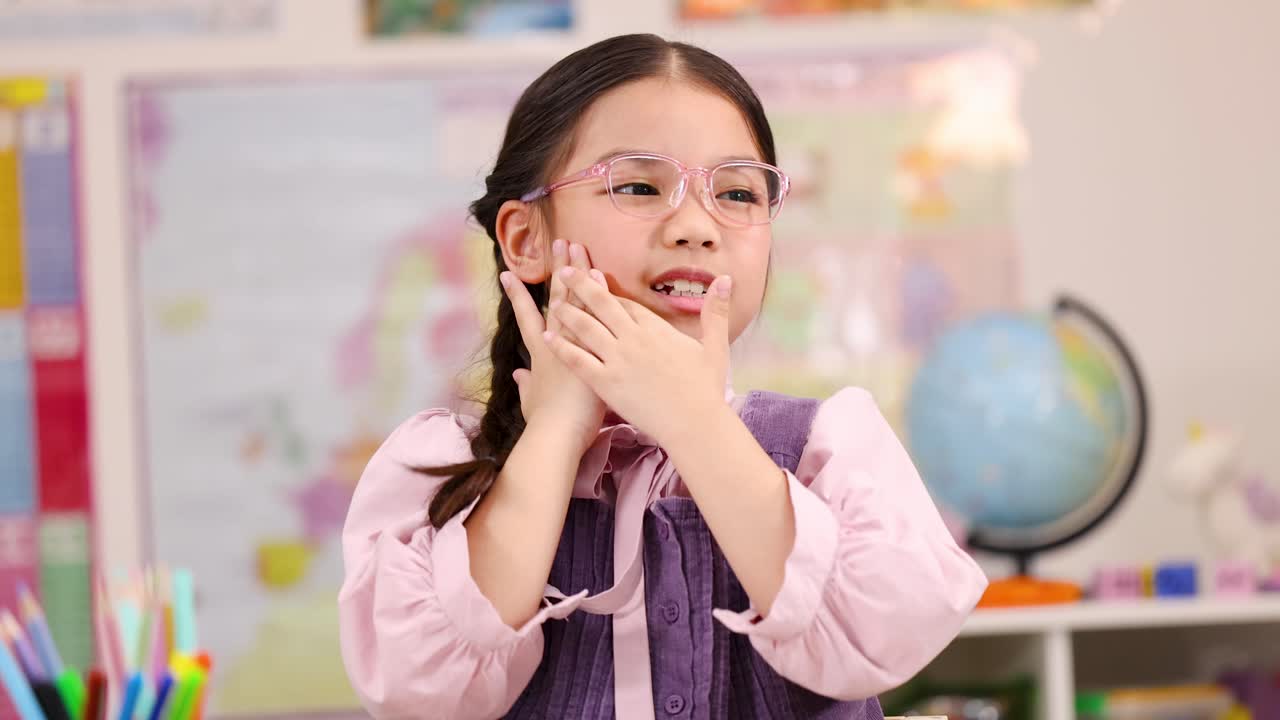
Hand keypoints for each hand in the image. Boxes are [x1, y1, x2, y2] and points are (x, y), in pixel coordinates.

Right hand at [500, 240, 607, 453]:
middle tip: (560, 242)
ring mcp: (574, 343)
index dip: (518, 295)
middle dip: (558, 270)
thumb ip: (526, 385)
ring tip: (577, 247)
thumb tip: (518, 374)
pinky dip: (598, 295)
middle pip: (557, 298)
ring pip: (576, 300)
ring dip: (577, 273)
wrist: (557, 435)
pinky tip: (600, 274)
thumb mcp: (531, 402)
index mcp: (540, 355)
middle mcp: (554, 342)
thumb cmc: (544, 424)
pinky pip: (597, 316)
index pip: (527, 317)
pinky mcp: (594, 350)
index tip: (510, 274)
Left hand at [543, 266, 733, 445]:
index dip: (607, 290)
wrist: (694, 423)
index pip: (626, 303)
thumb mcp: (715, 346)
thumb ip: (717, 312)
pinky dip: (561, 346)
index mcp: (656, 329)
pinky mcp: (606, 383)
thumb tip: (727, 280)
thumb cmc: (706, 388)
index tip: (593, 277)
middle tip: (563, 270)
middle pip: (602, 305)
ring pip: (586, 328)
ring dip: (567, 312)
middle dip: (581, 285)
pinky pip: (578, 360)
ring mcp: (617, 360)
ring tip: (553, 300)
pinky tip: (546, 337)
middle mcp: (633, 338)